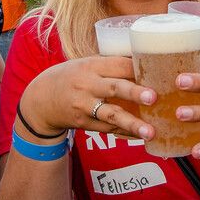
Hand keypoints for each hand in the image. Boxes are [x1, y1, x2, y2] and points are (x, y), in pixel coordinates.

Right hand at [18, 56, 156, 140]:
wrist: (41, 99)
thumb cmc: (72, 76)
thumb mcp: (87, 64)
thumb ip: (111, 65)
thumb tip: (146, 65)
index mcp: (91, 65)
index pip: (118, 64)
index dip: (138, 68)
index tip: (158, 72)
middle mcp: (88, 84)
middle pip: (114, 87)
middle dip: (135, 93)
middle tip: (154, 98)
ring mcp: (85, 106)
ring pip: (111, 114)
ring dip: (132, 124)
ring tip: (150, 132)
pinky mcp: (84, 123)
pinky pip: (108, 128)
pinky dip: (125, 132)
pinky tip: (140, 135)